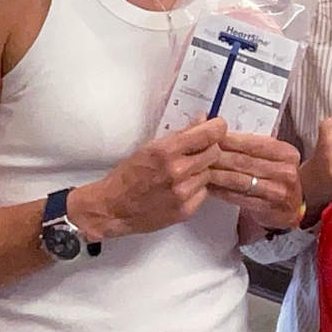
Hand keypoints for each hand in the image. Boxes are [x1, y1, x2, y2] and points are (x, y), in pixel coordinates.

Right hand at [68, 117, 226, 237]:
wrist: (113, 208)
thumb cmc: (128, 176)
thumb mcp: (150, 147)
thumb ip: (180, 135)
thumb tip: (203, 121)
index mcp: (166, 151)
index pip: (207, 134)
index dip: (217, 128)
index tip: (218, 126)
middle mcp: (177, 172)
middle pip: (214, 152)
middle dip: (209, 148)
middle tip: (199, 149)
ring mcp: (183, 193)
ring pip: (209, 173)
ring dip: (201, 170)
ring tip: (184, 172)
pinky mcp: (186, 210)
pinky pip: (203, 192)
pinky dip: (196, 188)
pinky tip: (181, 187)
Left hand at [208, 132, 302, 229]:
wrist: (290, 207)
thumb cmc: (276, 177)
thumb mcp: (271, 156)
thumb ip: (248, 143)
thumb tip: (218, 127)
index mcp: (286, 153)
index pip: (252, 143)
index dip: (228, 139)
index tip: (209, 136)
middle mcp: (285, 171)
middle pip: (243, 161)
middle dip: (217, 156)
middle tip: (197, 153)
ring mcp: (278, 191)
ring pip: (239, 179)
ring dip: (216, 174)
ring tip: (199, 169)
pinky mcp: (267, 208)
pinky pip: (238, 197)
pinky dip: (221, 191)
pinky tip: (209, 186)